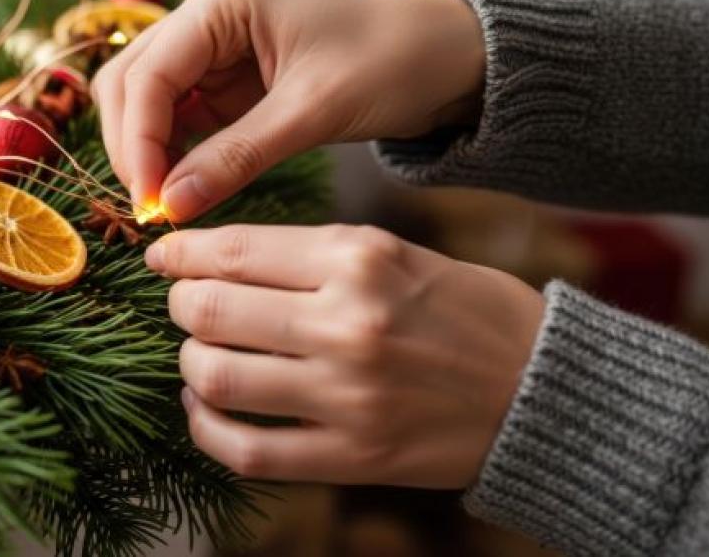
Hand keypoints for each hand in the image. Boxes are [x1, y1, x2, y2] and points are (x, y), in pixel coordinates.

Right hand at [94, 0, 485, 220]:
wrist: (449, 53)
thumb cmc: (392, 61)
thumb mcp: (312, 111)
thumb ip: (235, 157)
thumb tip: (169, 205)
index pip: (149, 73)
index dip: (138, 141)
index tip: (148, 202)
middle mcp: (207, 11)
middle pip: (132, 80)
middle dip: (132, 145)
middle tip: (149, 208)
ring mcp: (214, 43)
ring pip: (148, 99)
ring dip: (147, 150)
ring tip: (165, 204)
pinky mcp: (228, 75)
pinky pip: (180, 115)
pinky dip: (174, 152)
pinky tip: (184, 188)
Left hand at [150, 224, 543, 487]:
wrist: (545, 390)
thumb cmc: (468, 311)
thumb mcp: (397, 253)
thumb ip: (311, 256)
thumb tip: (217, 259)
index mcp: (359, 258)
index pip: (233, 251)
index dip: (180, 255)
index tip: (163, 257)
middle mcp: (347, 323)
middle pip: (209, 311)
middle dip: (180, 304)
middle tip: (184, 304)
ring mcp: (347, 396)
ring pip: (215, 377)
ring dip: (191, 364)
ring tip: (201, 354)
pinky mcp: (353, 455)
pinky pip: (246, 450)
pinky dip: (207, 428)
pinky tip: (208, 408)